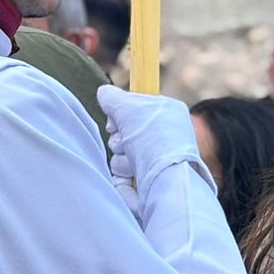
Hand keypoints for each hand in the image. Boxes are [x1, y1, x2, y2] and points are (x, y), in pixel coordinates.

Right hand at [98, 85, 198, 214]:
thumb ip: (112, 96)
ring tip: (133, 161)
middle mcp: (166, 135)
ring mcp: (157, 159)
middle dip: (119, 137)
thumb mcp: (128, 106)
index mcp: (169, 112)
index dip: (122, 112)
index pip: (138, 106)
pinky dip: (123, 172)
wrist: (165, 178)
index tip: (116, 118)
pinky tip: (133, 174)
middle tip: (126, 141)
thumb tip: (104, 94)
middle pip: (125, 131)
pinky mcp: (148, 179)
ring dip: (121, 156)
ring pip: (122, 153)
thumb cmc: (153, 139)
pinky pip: (123, 172)